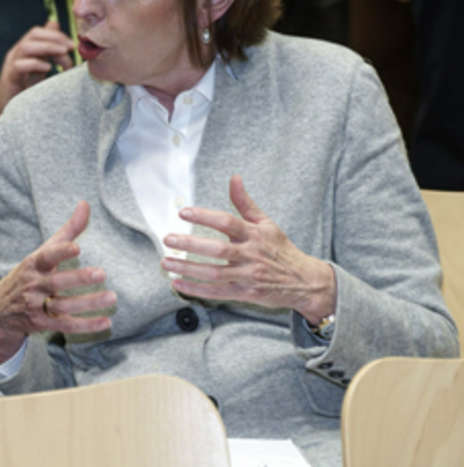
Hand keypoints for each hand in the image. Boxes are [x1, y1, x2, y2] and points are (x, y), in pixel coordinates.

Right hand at [0, 18, 74, 115]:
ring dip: (47, 48)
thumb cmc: (27, 89)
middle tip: (71, 47)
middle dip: (55, 38)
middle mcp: (17, 54)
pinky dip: (35, 64)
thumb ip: (49, 51)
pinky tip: (48, 68)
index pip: (38, 32)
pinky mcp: (10, 79)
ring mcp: (11, 65)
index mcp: (24, 50)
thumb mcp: (40, 68)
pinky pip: (19, 66)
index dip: (56, 34)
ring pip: (25, 47)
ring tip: (63, 54)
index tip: (72, 44)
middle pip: (33, 35)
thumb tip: (58, 31)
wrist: (11, 111)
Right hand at [0, 201, 115, 364]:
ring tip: (111, 297)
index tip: (76, 247)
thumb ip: (68, 231)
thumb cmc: (31, 274)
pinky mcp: (42, 324)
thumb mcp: (44, 252)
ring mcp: (36, 306)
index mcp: (34, 264)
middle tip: (101, 273)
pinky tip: (106, 321)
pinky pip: (66, 326)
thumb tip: (85, 204)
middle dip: (78, 278)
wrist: (0, 309)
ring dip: (88, 303)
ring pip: (63, 306)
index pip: (46, 257)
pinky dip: (86, 325)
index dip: (60, 252)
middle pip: (56, 283)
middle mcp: (33, 285)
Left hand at [161, 175, 335, 323]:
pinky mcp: (246, 294)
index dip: (204, 216)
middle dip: (190, 244)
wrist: (305, 281)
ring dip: (187, 268)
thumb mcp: (266, 223)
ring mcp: (248, 276)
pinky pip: (217, 292)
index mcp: (255, 234)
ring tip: (166, 262)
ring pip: (214, 273)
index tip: (183, 212)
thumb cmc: (280, 249)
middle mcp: (251, 255)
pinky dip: (196, 289)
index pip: (227, 222)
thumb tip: (234, 177)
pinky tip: (177, 283)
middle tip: (168, 239)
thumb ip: (245, 202)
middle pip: (218, 250)